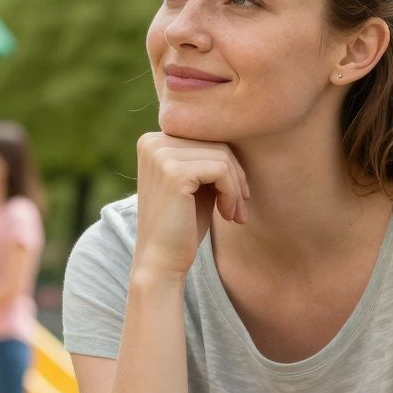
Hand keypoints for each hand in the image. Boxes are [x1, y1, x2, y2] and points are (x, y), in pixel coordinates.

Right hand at [131, 132, 248, 277]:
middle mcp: (152, 141)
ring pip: (223, 156)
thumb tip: (240, 130)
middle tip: (240, 209)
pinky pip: (221, 169)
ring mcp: (160, 154)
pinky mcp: (173, 171)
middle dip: (236, 176)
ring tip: (234, 214)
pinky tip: (226, 215)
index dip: (228, 165)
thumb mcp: (196, 184)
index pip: (206, 137)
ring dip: (236, 188)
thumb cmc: (182, 226)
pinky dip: (232, 193)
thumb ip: (207, 157)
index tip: (236, 196)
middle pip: (216, 142)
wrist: (161, 263)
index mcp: (153, 140)